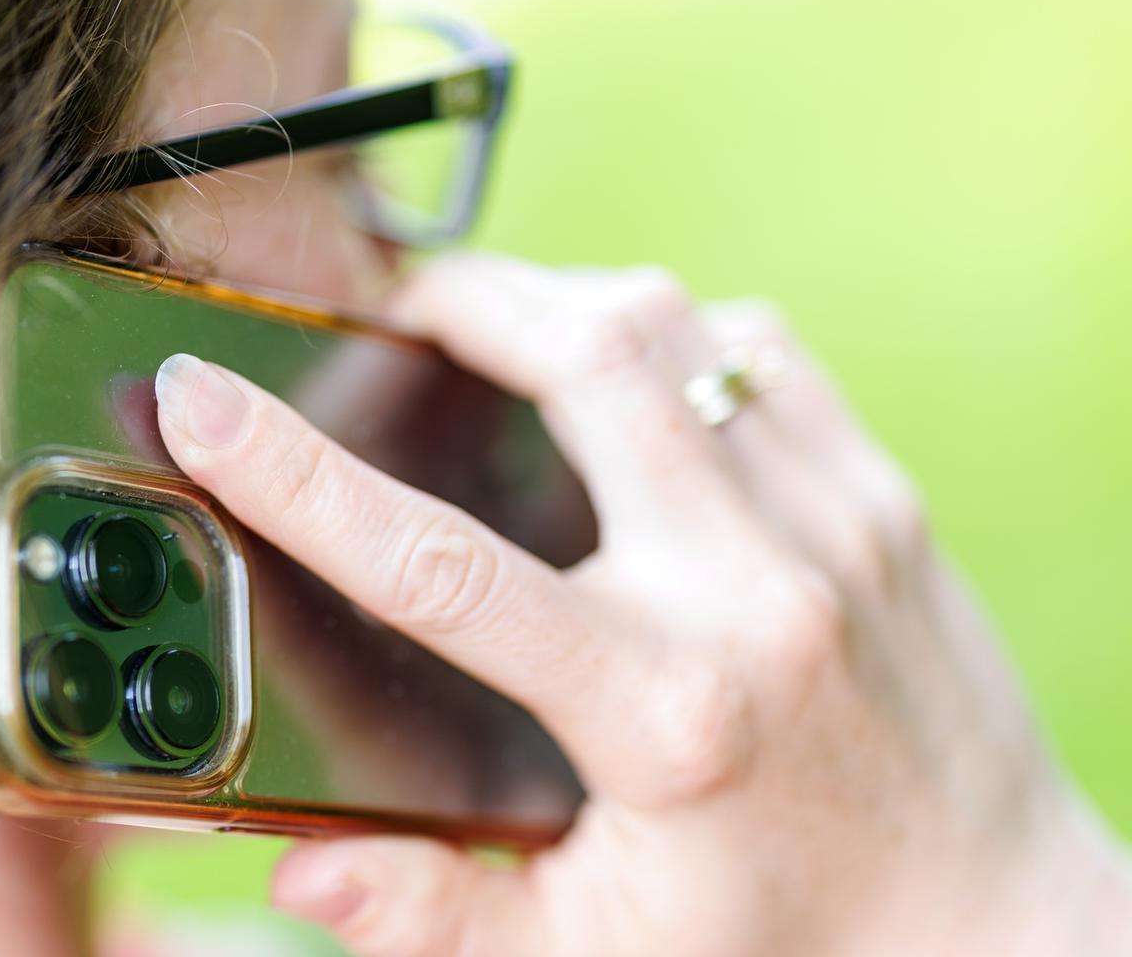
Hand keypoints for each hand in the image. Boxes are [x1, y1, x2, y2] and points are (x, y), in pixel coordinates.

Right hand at [152, 254, 1131, 956]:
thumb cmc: (779, 939)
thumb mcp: (586, 956)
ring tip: (492, 338)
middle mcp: (754, 593)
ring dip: (560, 303)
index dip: (296, 474)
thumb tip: (300, 866)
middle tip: (385, 317)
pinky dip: (667, 336)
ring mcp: (834, 523)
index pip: (438, 564)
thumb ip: (430, 917)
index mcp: (659, 714)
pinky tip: (625, 386)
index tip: (203, 401)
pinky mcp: (881, 494)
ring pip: (673, 322)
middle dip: (458, 301)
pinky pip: (756, 346)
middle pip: (585, 355)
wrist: (989, 926)